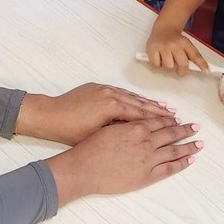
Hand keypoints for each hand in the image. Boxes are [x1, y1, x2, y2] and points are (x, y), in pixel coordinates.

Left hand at [16, 83, 175, 145]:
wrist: (48, 115)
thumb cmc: (70, 132)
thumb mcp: (97, 136)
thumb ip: (118, 131)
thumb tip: (138, 132)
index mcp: (111, 107)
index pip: (140, 114)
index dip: (158, 120)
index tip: (173, 124)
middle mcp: (110, 94)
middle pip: (139, 103)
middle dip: (158, 110)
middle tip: (175, 116)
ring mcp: (104, 89)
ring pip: (131, 97)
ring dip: (148, 103)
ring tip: (164, 108)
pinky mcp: (98, 87)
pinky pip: (120, 93)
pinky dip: (132, 98)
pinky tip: (141, 102)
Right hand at [46, 117, 201, 203]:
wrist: (84, 169)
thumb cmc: (91, 148)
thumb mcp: (109, 128)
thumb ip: (126, 124)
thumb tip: (136, 121)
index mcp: (136, 127)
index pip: (159, 122)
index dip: (170, 120)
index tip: (178, 118)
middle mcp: (146, 141)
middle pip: (171, 133)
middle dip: (185, 130)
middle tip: (196, 127)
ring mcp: (148, 159)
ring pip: (175, 150)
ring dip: (189, 145)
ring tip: (199, 143)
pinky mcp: (147, 176)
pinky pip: (170, 168)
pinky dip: (182, 163)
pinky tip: (190, 159)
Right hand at [145, 26, 207, 75]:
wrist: (163, 29)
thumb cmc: (175, 40)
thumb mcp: (186, 45)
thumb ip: (193, 57)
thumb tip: (204, 71)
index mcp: (185, 43)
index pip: (195, 55)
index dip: (202, 65)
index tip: (207, 72)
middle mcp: (174, 44)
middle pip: (182, 64)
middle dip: (182, 70)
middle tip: (179, 69)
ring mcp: (163, 46)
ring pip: (169, 67)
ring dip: (169, 68)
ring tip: (168, 62)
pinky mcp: (152, 49)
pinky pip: (157, 66)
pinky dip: (158, 66)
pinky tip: (160, 60)